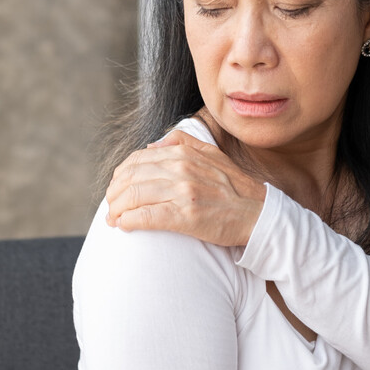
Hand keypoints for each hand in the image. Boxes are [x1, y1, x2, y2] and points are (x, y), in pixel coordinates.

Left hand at [105, 130, 265, 246]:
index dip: (120, 176)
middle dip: (114, 194)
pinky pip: (146, 217)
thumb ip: (182, 142)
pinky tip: (123, 227)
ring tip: (113, 219)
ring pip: (134, 196)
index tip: (117, 189)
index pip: (137, 160)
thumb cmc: (235, 188)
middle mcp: (181, 168)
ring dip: (116, 210)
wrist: (259, 214)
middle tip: (111, 207)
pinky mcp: (186, 216)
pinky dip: (128, 221)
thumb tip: (152, 145)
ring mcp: (183, 192)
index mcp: (184, 153)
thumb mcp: (211, 154)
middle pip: (130, 178)